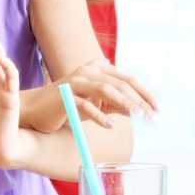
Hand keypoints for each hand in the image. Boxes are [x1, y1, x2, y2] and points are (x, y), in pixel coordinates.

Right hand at [21, 58, 157, 133]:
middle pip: (120, 82)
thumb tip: (141, 110)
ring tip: (139, 116)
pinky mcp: (64, 96)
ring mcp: (75, 82)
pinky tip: (110, 126)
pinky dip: (99, 115)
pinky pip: (85, 105)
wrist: (36, 110)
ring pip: (105, 89)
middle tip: (153, 116)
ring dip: (125, 103)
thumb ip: (117, 104)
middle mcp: (88, 70)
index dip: (145, 92)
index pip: (128, 78)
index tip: (159, 108)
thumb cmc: (69, 106)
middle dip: (140, 99)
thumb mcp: (98, 104)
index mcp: (98, 68)